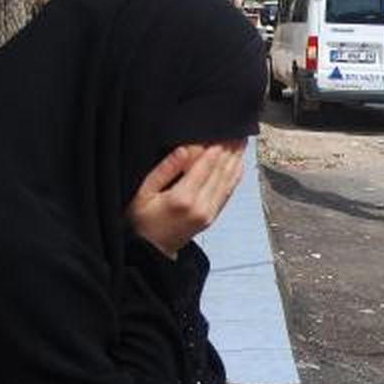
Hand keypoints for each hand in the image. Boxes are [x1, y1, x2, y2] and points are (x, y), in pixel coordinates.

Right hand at [126, 140, 245, 258]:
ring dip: (236, 160)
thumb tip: (185, 149)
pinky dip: (234, 176)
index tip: (224, 130)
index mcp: (183, 198)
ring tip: (242, 142)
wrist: (150, 252)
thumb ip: (165, 169)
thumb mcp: (144, 192)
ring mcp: (209, 213)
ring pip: (228, 181)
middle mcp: (201, 206)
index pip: (206, 165)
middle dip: (230, 150)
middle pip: (221, 171)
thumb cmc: (141, 220)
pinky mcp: (212, 217)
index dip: (216, 146)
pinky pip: (227, 193)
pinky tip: (238, 164)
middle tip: (238, 131)